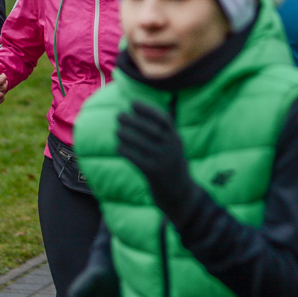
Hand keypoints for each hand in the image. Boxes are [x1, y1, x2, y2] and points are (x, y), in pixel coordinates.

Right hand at [0, 47, 7, 104]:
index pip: (1, 80)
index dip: (4, 78)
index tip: (1, 75)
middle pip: (3, 88)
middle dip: (5, 84)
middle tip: (1, 82)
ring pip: (0, 94)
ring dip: (3, 91)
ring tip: (0, 87)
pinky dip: (1, 98)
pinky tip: (0, 94)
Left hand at [116, 101, 195, 218]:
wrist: (180, 193)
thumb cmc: (170, 165)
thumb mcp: (172, 147)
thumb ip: (163, 132)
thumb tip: (143, 113)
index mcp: (176, 138)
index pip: (163, 119)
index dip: (148, 109)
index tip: (133, 103)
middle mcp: (171, 147)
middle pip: (151, 129)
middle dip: (134, 120)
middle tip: (118, 115)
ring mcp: (163, 160)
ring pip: (142, 144)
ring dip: (127, 135)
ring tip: (117, 131)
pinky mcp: (154, 173)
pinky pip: (137, 159)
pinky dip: (126, 151)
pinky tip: (118, 148)